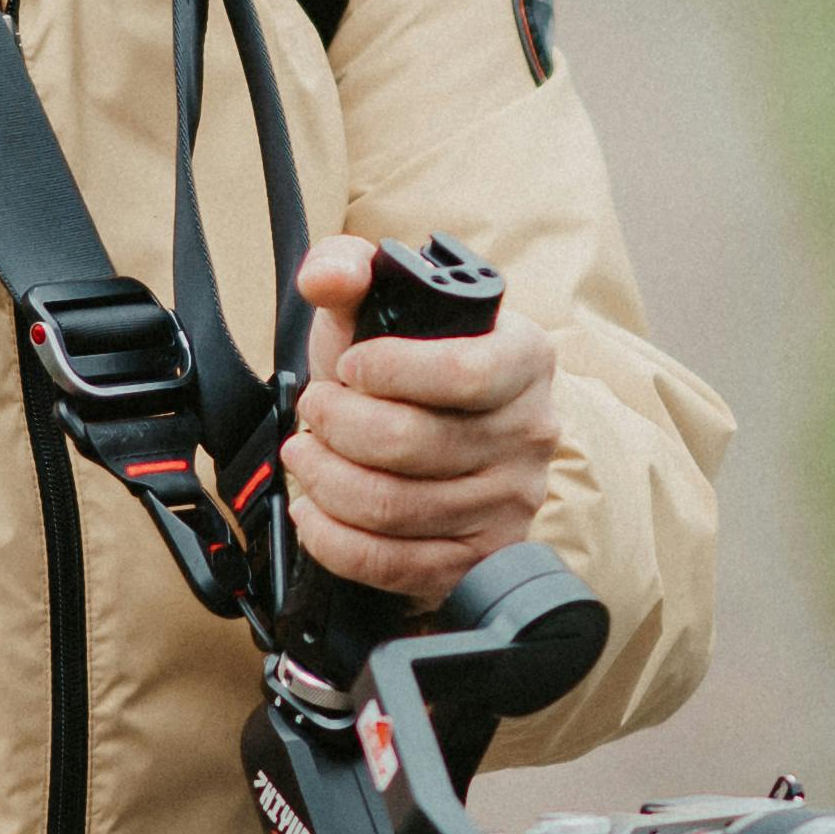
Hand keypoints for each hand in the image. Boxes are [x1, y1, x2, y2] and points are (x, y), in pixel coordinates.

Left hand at [280, 235, 558, 609]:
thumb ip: (345, 268)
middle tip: (312, 409)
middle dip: (337, 424)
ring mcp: (511, 503)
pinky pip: (396, 565)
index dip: (391, 371)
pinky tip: (313, 510)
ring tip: (304, 452)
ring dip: (326, 478)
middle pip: (414, 443)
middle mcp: (530, 432)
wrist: (425, 430)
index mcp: (524, 356)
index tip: (348, 366)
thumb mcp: (374, 303)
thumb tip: (329, 277)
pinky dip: (335, 540)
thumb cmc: (400, 365)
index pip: (465, 371)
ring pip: (395, 507)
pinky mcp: (479, 559)